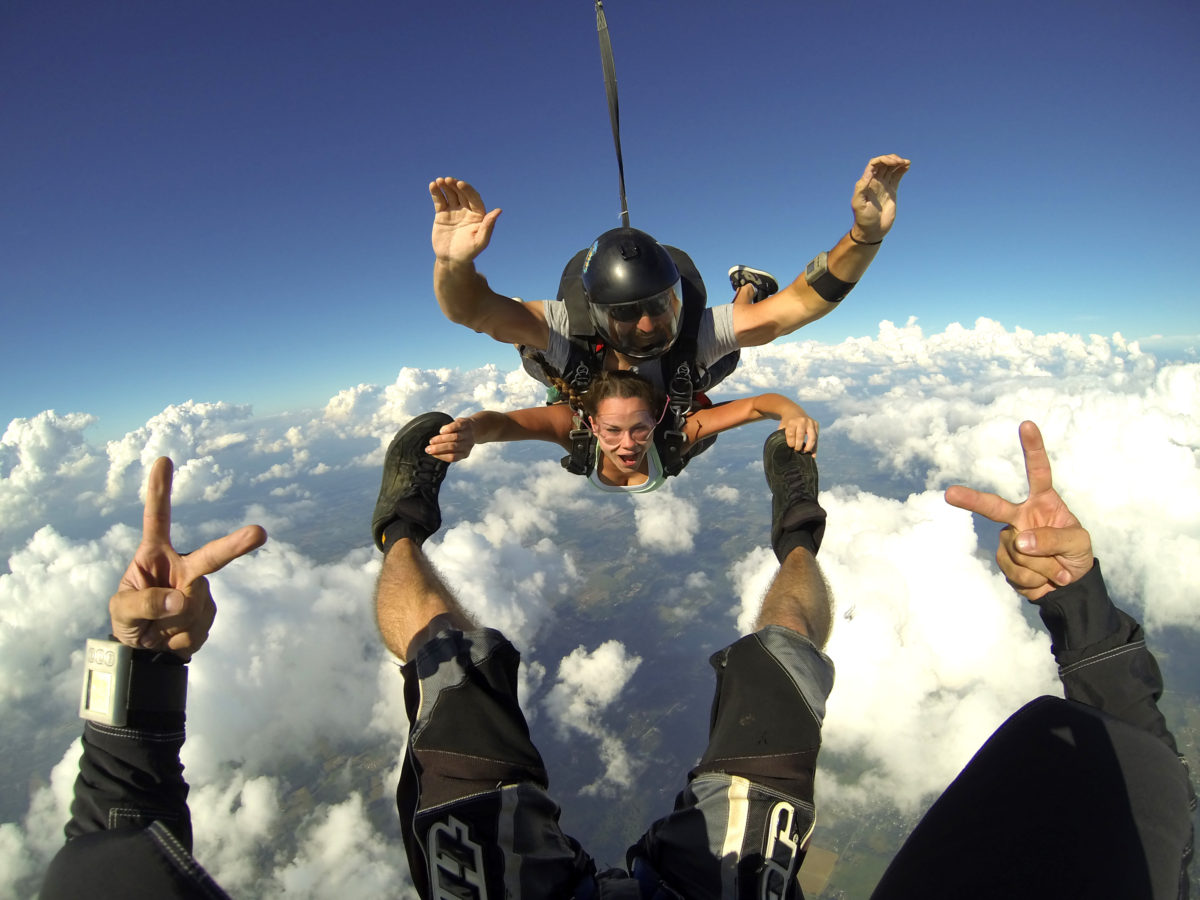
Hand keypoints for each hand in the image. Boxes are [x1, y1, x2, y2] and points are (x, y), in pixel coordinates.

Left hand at [111, 458, 266, 658]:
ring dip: (175, 624)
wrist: (147, 651)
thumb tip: (181, 598)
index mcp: (153, 556)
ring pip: (196, 606)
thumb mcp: (120, 612)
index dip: (159, 491)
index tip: (163, 459)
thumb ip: (143, 602)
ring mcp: (198, 590)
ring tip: (159, 630)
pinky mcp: (208, 612)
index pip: (157, 519)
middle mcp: (182, 567)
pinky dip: (182, 638)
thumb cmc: (128, 619)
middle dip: (235, 545)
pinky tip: (172, 637)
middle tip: (259, 533)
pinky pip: (199, 627)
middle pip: (211, 555)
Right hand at [426, 418, 476, 462]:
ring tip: (432, 441)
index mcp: (464, 453)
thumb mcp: (457, 449)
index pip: (453, 457)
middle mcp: (467, 444)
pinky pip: (457, 426)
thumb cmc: (460, 441)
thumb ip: (447, 451)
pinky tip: (441, 431)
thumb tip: (431, 452)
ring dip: (441, 439)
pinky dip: (448, 429)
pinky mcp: (465, 424)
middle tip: (428, 449)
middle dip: (438, 448)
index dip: (441, 456)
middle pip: (452, 447)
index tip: (431, 454)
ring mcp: (467, 434)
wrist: (474, 428)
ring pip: (454, 437)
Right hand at [429, 178, 501, 264]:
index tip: (460, 184)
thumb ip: (488, 226)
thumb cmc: (468, 253)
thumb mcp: (480, 242)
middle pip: (461, 193)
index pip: (474, 198)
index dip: (467, 190)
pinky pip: (440, 200)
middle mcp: (467, 210)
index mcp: (478, 215)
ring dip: (445, 186)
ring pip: (450, 194)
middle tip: (447, 180)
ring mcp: (454, 210)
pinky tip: (433, 186)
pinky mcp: (442, 213)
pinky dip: (436, 193)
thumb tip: (499, 210)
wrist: (451, 260)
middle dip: (455, 186)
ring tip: (438, 181)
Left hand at [777, 415, 818, 455]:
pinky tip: (813, 455)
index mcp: (792, 421)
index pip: (791, 434)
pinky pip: (816, 437)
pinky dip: (815, 447)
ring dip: (809, 447)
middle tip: (797, 451)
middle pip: (801, 436)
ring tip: (805, 453)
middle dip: (798, 446)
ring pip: (812, 437)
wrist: (794, 411)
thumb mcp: (782, 427)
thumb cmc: (787, 423)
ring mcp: (810, 422)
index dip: (791, 443)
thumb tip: (785, 450)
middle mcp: (802, 421)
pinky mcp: (816, 424)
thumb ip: (783, 436)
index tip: (791, 447)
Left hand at [850, 154, 910, 241]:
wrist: (872, 231)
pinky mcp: (892, 191)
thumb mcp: (859, 204)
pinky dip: (902, 170)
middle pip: (883, 163)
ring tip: (906, 162)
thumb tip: (868, 174)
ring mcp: (884, 186)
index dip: (884, 159)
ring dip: (898, 162)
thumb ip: (861, 189)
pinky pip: (897, 177)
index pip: (874, 164)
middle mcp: (875, 182)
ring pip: (891, 168)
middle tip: (901, 162)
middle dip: (892, 159)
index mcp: (867, 182)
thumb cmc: (863, 219)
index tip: (894, 163)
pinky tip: (907, 166)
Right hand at [945, 421, 1092, 601]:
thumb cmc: (1076, 556)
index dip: (1033, 448)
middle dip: (971, 500)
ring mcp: (1010, 539)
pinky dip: (1033, 579)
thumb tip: (1020, 540)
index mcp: (1043, 502)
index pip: (1038, 472)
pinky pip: (1015, 570)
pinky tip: (1043, 579)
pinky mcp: (1004, 560)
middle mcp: (1021, 516)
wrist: (1067, 589)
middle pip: (994, 506)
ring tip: (1056, 570)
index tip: (1026, 424)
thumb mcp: (1078, 544)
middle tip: (950, 494)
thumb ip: (1054, 539)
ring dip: (1041, 566)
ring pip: (1016, 550)